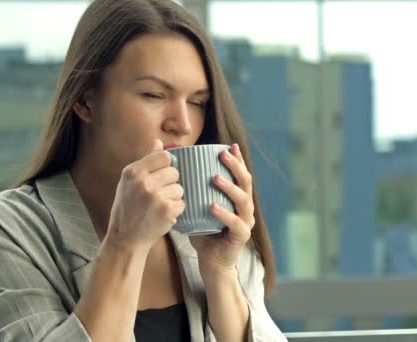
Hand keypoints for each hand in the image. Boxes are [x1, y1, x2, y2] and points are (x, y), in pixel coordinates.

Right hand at [104, 139, 183, 250]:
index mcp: (132, 172)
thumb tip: (158, 141)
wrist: (126, 238)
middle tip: (157, 196)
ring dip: (173, 198)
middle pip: (174, 172)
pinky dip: (176, 210)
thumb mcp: (129, 182)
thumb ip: (145, 161)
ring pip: (179, 188)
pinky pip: (182, 203)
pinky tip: (162, 216)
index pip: (164, 156)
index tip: (160, 176)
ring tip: (158, 207)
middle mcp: (143, 182)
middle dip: (170, 183)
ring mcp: (155, 196)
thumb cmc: (128, 208)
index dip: (166, 166)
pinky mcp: (166, 210)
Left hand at [190, 143, 254, 275]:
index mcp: (237, 198)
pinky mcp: (241, 236)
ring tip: (215, 178)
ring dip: (229, 187)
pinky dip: (225, 214)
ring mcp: (246, 221)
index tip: (230, 145)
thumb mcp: (195, 207)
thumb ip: (189, 189)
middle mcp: (245, 207)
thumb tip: (170, 168)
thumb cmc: (203, 232)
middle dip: (235, 166)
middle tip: (223, 155)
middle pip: (246, 182)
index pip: (240, 174)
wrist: (210, 262)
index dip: (238, 159)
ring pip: (243, 200)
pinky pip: (235, 223)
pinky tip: (213, 206)